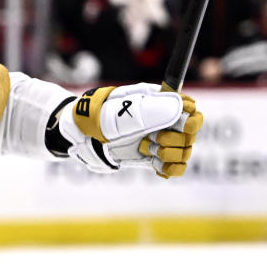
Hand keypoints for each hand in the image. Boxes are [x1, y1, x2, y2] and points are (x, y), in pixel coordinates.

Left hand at [59, 83, 202, 177]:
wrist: (81, 136)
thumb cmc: (99, 117)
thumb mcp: (121, 111)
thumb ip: (151, 110)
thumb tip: (181, 109)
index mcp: (162, 105)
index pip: (193, 112)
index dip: (190, 120)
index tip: (177, 124)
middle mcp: (165, 123)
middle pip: (191, 135)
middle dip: (173, 140)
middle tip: (151, 139)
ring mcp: (159, 141)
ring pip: (184, 152)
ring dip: (168, 154)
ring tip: (146, 149)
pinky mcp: (152, 158)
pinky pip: (174, 168)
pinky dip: (169, 170)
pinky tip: (156, 167)